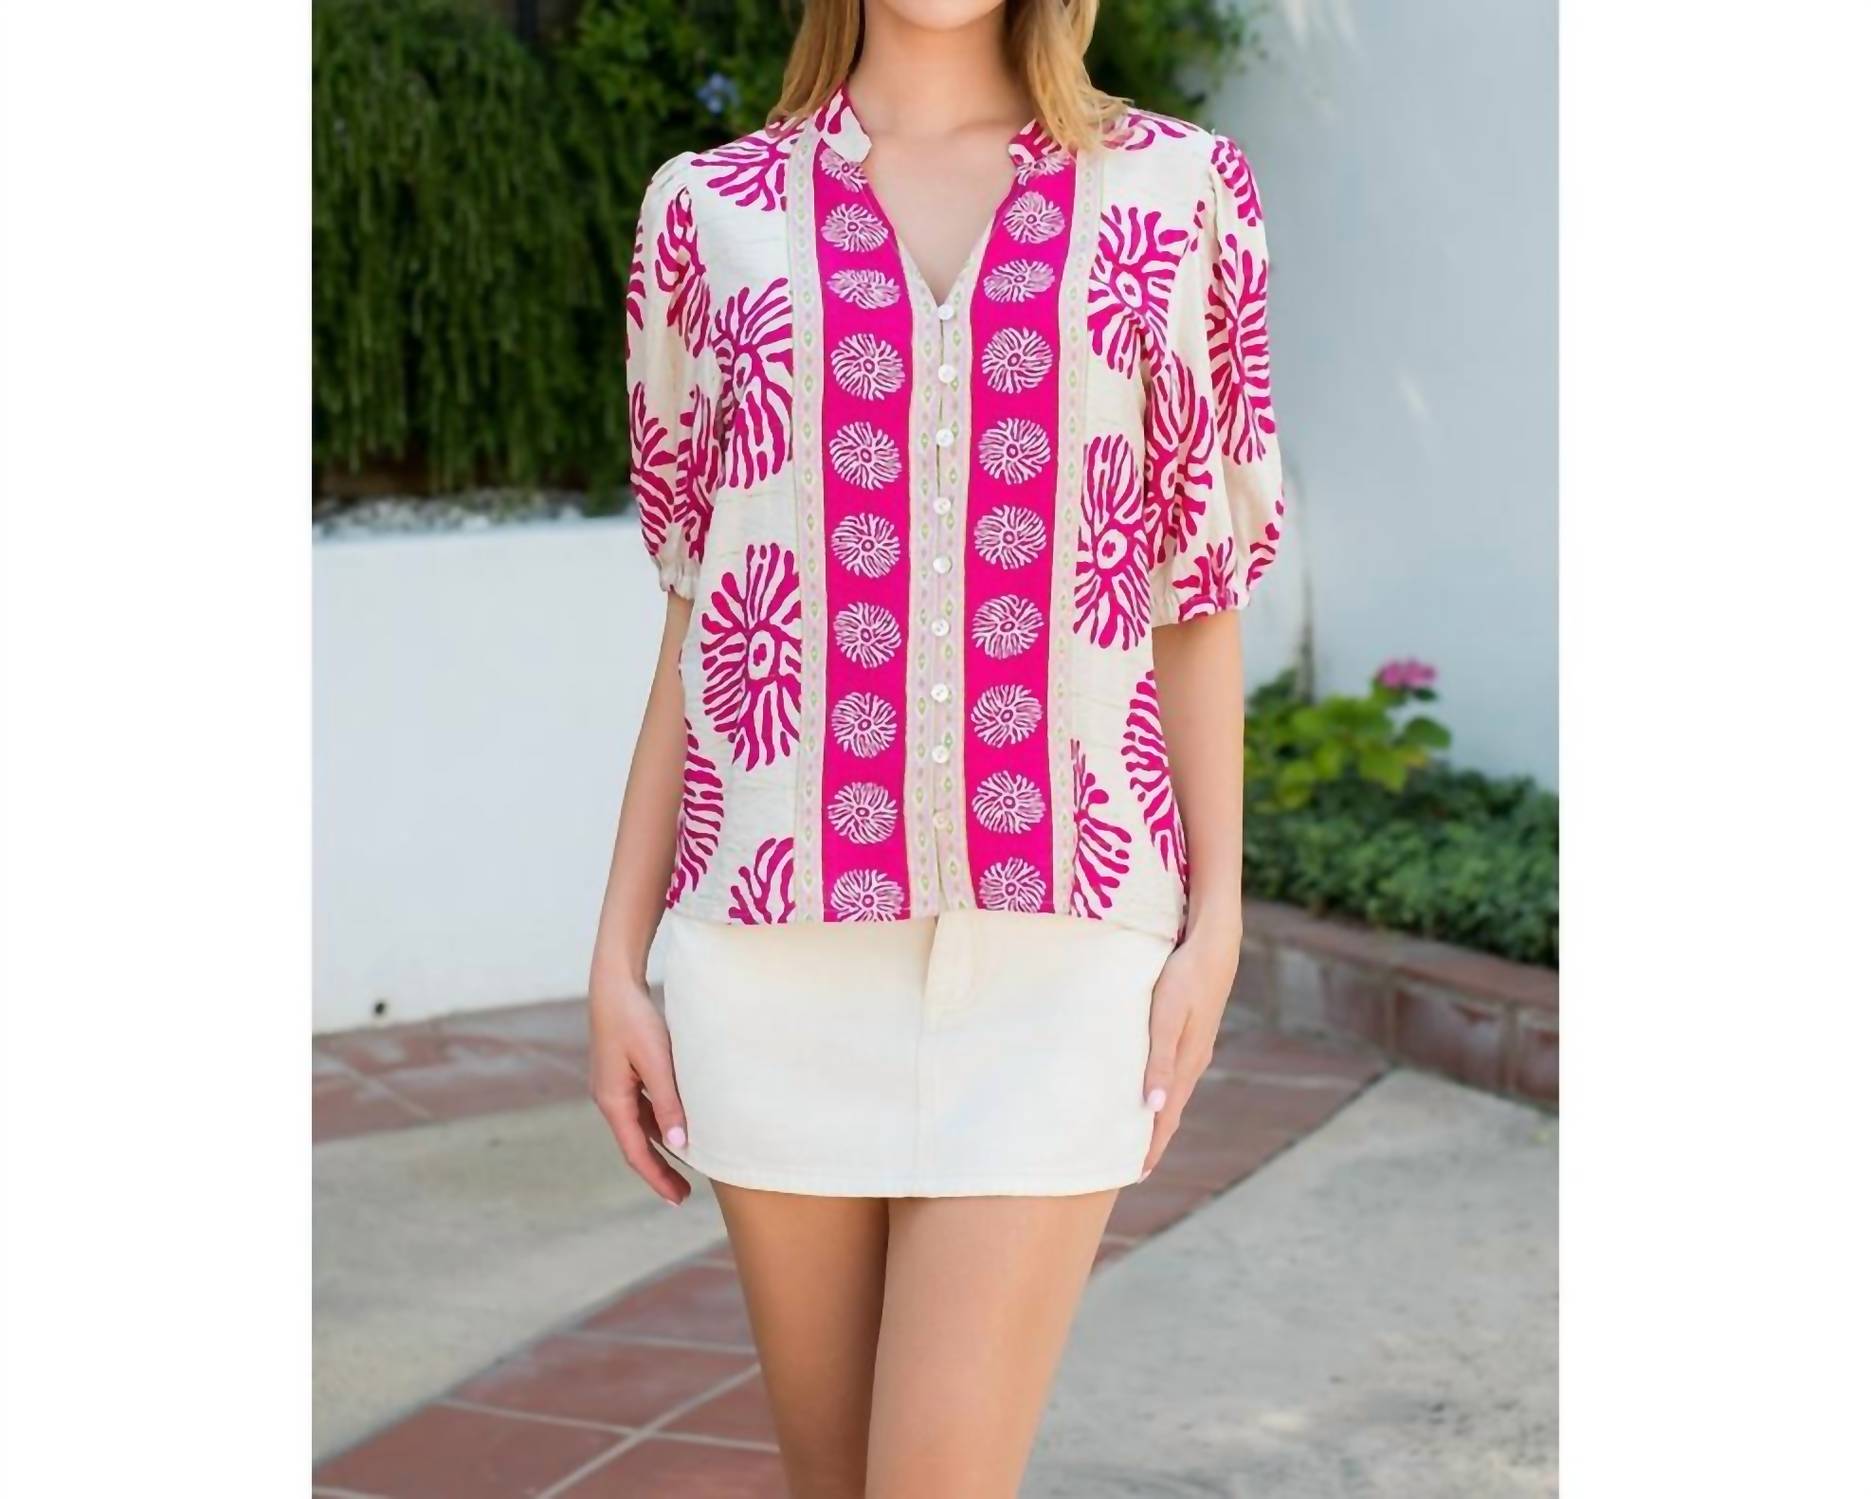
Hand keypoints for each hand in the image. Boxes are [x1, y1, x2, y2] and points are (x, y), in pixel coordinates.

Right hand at [588, 967, 690, 1205]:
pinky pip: (642, 1108)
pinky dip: (659, 1123)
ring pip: (640, 1127)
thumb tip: (681, 1146)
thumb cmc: (635, 1020)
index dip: (657, 1177)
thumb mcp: (657, 1062)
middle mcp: (610, 1098)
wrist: (614, 984)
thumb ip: (669, 1103)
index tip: (678, 1198)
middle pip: (637, 1144)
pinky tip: (678, 1127)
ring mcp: (614, 1087)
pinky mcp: (623, 1074)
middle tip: (684, 1195)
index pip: (636, 1152)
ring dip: (661, 1147)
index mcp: (613, 1101)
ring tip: (687, 1166)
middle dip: (660, 1170)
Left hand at [1139, 927, 1238, 1178]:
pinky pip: (1174, 1074)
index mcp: (1186, 1064)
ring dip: (1156, 1118)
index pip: (1165, 1118)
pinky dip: (1161, 1093)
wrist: (1215, 946)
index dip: (1151, 1147)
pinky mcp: (1193, 1034)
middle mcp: (1192, 1062)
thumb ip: (1158, 1060)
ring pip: (1173, 1094)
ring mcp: (1195, 1049)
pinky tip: (1153, 1092)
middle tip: (1130, 1168)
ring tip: (1138, 1137)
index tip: (1134, 1175)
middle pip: (1170, 1112)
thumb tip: (1154, 1107)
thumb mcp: (1166, 1017)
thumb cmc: (1183, 977)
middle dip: (1152, 1140)